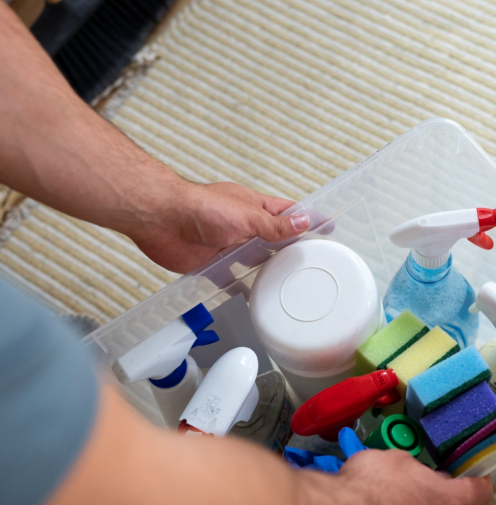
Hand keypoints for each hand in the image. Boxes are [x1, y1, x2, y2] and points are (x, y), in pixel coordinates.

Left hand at [130, 180, 309, 272]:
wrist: (160, 219)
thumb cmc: (200, 207)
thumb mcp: (246, 216)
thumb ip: (274, 224)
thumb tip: (303, 222)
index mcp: (254, 207)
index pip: (288, 212)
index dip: (307, 219)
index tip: (327, 227)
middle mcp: (242, 225)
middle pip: (272, 238)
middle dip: (289, 248)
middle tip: (310, 262)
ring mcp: (226, 244)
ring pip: (253, 259)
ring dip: (266, 269)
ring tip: (287, 283)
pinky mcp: (210, 263)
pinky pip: (229, 278)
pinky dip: (240, 287)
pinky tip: (251, 297)